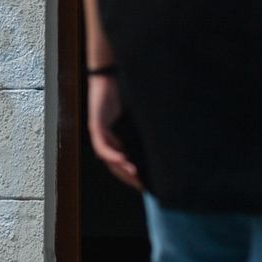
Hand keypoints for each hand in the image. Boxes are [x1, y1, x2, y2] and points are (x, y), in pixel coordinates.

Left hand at [87, 75, 142, 190]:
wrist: (109, 76)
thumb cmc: (124, 93)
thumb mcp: (137, 116)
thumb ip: (144, 129)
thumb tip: (165, 140)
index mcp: (115, 138)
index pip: (123, 162)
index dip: (133, 174)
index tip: (146, 183)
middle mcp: (106, 139)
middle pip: (115, 165)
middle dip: (128, 177)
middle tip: (142, 186)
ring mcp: (99, 134)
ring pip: (109, 159)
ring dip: (122, 169)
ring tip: (136, 176)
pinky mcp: (96, 127)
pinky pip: (103, 147)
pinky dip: (113, 155)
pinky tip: (124, 160)